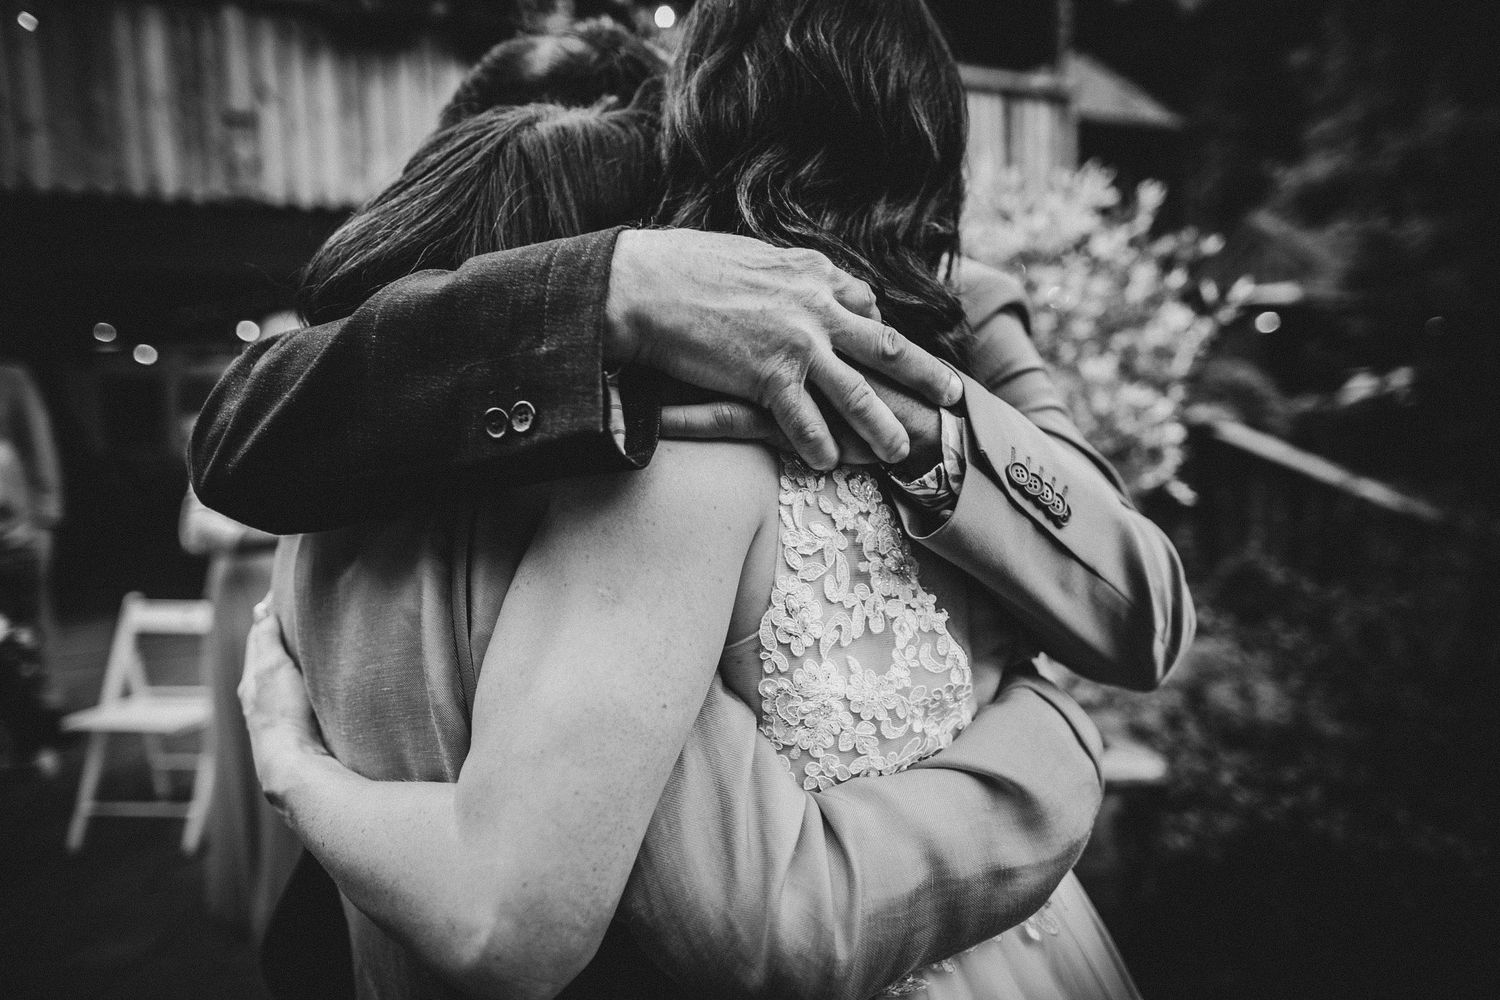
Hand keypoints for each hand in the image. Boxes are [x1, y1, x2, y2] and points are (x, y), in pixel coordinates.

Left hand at [238, 603, 328, 809]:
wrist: (294, 762)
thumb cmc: (282, 714)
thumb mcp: (272, 667)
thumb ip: (266, 639)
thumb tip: (261, 609)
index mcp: (252, 680)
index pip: (257, 640)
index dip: (268, 619)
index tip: (280, 597)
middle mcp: (260, 697)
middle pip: (268, 660)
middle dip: (278, 640)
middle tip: (295, 616)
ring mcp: (278, 714)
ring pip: (282, 679)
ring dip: (292, 662)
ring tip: (308, 645)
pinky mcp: (297, 727)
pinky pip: (297, 695)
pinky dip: (303, 682)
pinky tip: (315, 683)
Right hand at [606, 229, 962, 469]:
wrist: (645, 284)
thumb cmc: (683, 265)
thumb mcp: (750, 254)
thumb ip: (784, 271)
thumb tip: (797, 274)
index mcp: (812, 273)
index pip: (865, 304)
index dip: (882, 330)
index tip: (897, 350)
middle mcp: (816, 307)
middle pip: (886, 346)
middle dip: (924, 374)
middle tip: (952, 396)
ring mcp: (797, 343)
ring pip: (857, 392)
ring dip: (881, 425)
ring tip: (899, 451)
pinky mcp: (769, 376)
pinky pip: (805, 421)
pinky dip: (818, 445)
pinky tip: (826, 463)